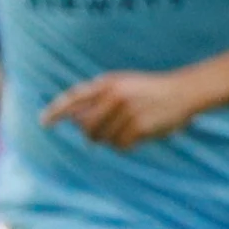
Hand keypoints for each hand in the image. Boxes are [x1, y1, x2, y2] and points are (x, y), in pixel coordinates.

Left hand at [42, 70, 208, 150]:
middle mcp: (114, 96)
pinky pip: (121, 146)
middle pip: (87, 127)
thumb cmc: (151, 90)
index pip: (74, 98)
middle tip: (104, 134)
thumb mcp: (124, 84)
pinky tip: (139, 135)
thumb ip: (100, 96)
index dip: (57, 111)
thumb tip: (74, 120)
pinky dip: (127, 145)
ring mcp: (127, 111)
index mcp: (108, 83)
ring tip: (130, 129)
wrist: (185, 91)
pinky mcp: (140, 126)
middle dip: (93, 135)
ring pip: (104, 139)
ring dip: (114, 140)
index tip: (44, 124)